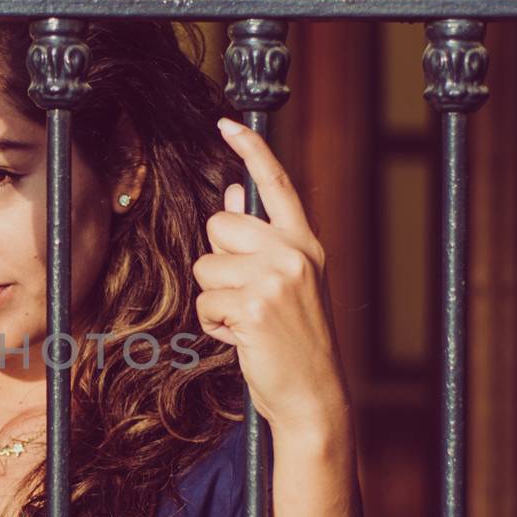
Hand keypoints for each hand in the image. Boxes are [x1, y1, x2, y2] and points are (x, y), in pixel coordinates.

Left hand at [193, 117, 351, 441]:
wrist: (312, 394)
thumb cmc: (293, 339)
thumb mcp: (285, 282)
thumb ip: (259, 239)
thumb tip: (227, 195)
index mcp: (305, 243)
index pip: (276, 184)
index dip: (251, 150)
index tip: (226, 123)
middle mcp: (294, 253)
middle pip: (219, 225)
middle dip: (217, 261)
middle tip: (244, 296)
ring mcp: (275, 279)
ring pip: (205, 267)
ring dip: (214, 299)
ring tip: (246, 322)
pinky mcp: (253, 307)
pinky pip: (204, 303)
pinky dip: (212, 326)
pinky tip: (240, 339)